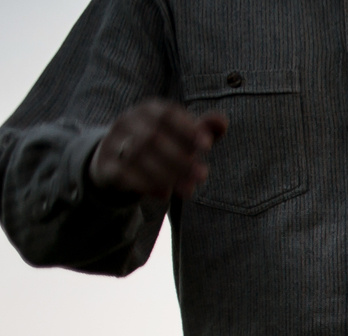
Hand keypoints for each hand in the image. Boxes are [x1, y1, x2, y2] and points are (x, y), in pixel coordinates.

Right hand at [90, 100, 226, 199]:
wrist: (118, 161)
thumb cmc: (162, 145)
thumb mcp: (182, 136)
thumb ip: (203, 130)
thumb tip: (223, 122)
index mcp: (149, 110)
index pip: (167, 114)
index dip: (187, 128)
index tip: (207, 145)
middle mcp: (128, 122)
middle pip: (153, 137)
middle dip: (180, 158)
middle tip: (203, 175)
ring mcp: (113, 142)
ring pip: (138, 156)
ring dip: (166, 174)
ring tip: (189, 190)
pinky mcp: (105, 165)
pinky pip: (123, 174)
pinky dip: (145, 184)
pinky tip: (165, 194)